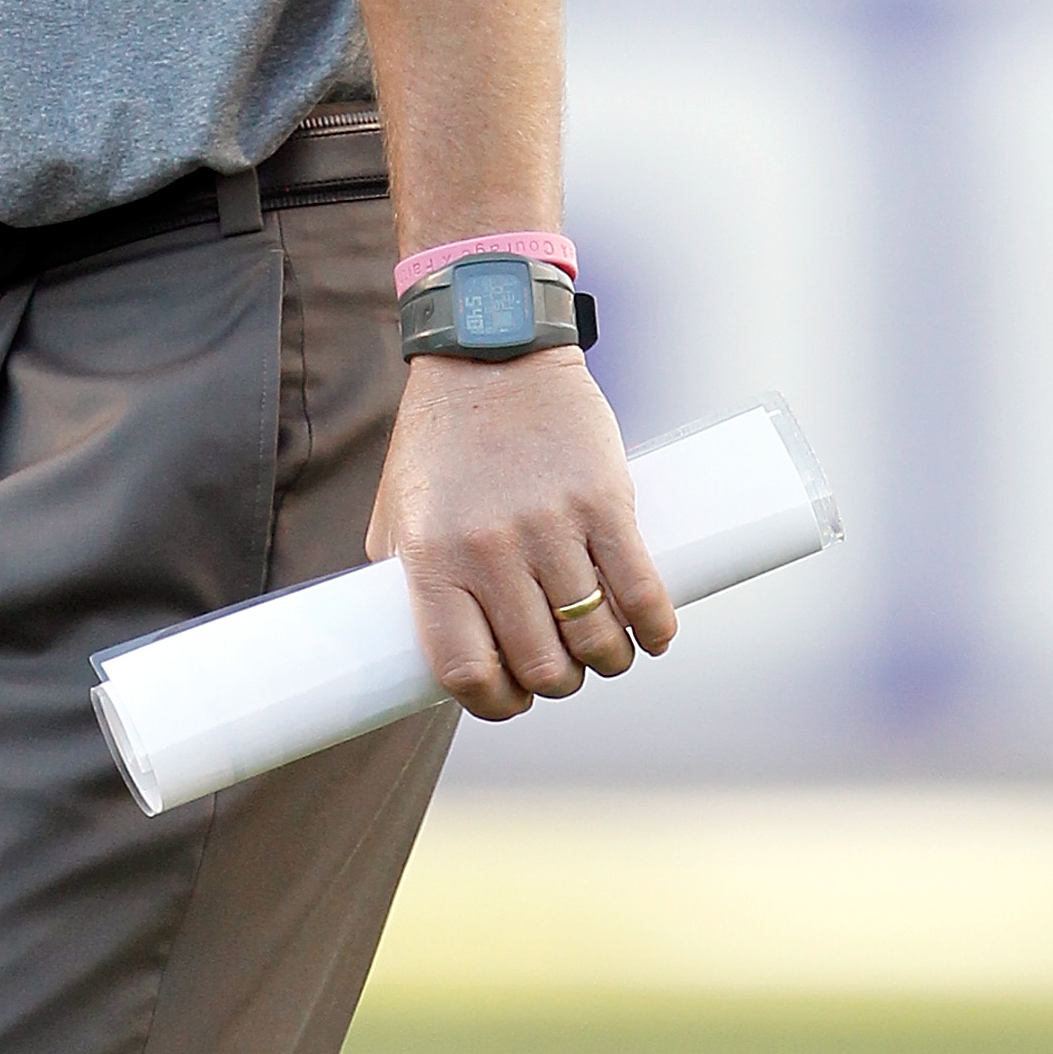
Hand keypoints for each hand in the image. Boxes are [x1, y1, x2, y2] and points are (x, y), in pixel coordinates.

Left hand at [368, 348, 677, 721]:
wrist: (490, 351)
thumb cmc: (440, 438)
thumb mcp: (398, 510)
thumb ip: (405, 583)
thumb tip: (415, 654)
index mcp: (432, 556)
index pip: (465, 671)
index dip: (495, 702)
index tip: (511, 696)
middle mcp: (489, 549)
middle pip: (542, 666)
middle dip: (558, 682)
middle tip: (561, 664)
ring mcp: (550, 525)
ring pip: (597, 641)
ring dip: (607, 661)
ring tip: (603, 647)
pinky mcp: (604, 499)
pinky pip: (642, 595)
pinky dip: (654, 630)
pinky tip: (649, 633)